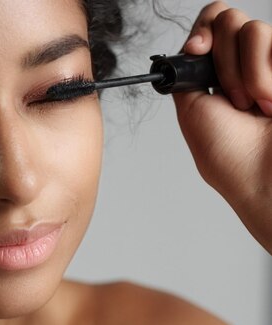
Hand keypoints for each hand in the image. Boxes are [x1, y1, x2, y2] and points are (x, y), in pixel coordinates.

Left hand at [173, 1, 271, 253]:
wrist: (265, 179)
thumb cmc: (229, 158)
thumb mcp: (191, 111)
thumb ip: (187, 74)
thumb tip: (190, 46)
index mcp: (217, 73)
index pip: (211, 25)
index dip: (203, 29)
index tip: (198, 49)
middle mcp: (247, 64)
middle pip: (229, 20)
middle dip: (222, 60)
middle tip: (231, 98)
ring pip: (253, 29)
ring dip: (246, 73)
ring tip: (253, 105)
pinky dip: (264, 76)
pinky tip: (269, 104)